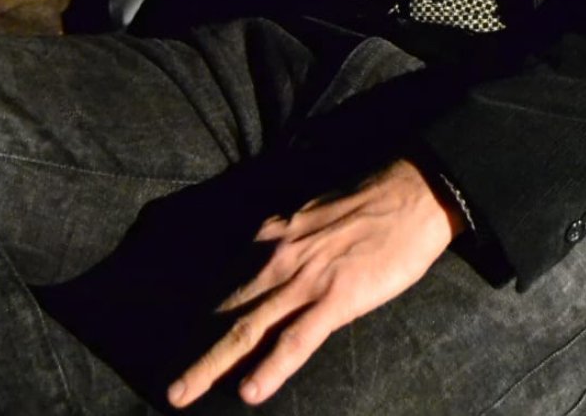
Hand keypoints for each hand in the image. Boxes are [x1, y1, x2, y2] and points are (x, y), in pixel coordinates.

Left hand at [167, 158, 463, 407]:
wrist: (413, 192)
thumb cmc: (371, 202)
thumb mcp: (315, 213)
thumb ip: (290, 239)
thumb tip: (275, 259)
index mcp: (275, 235)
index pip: (230, 282)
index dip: (205, 317)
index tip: (185, 343)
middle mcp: (279, 257)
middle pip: (228, 311)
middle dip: (194, 349)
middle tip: (171, 387)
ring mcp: (305, 279)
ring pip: (247, 328)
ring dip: (211, 365)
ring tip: (181, 393)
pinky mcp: (336, 298)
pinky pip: (296, 340)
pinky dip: (271, 368)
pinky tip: (251, 392)